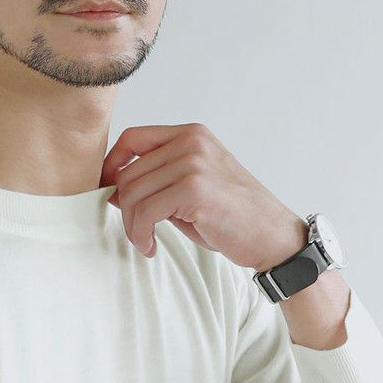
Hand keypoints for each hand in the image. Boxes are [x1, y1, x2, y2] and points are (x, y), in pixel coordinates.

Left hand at [99, 123, 306, 269]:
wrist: (272, 236)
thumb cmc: (232, 217)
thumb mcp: (191, 189)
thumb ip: (158, 182)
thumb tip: (115, 190)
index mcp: (191, 135)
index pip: (133, 138)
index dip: (112, 165)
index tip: (110, 192)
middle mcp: (191, 142)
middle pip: (128, 171)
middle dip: (124, 207)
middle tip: (137, 231)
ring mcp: (193, 164)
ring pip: (132, 193)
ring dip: (132, 225)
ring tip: (144, 241)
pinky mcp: (194, 190)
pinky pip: (146, 212)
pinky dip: (141, 234)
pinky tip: (151, 247)